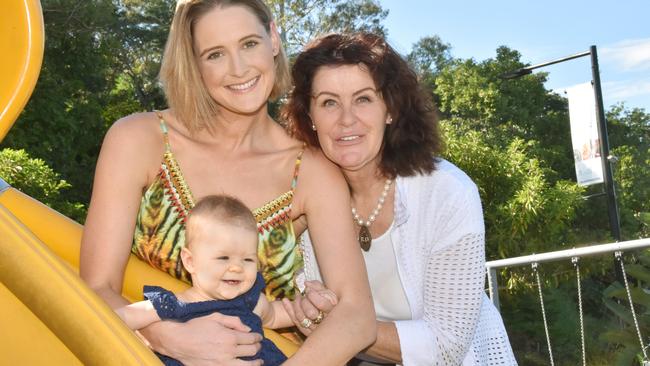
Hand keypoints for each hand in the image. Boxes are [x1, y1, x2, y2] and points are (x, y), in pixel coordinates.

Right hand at [146, 312, 262, 365]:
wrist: (178, 341)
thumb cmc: (196, 326)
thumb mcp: (215, 317)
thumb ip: (234, 321)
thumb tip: (247, 329)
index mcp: (230, 337)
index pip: (251, 339)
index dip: (257, 337)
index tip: (259, 337)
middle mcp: (229, 352)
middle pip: (252, 351)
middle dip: (258, 348)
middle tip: (258, 346)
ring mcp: (223, 364)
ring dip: (256, 363)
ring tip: (259, 362)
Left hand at [282, 281, 336, 335]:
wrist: (327, 316)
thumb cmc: (328, 301)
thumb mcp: (327, 292)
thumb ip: (317, 286)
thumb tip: (306, 284)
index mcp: (334, 311)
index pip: (321, 304)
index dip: (312, 295)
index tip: (308, 290)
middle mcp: (325, 322)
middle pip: (311, 313)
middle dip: (305, 302)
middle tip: (304, 295)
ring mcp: (316, 329)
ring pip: (301, 318)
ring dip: (296, 305)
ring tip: (297, 296)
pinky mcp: (308, 332)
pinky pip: (295, 322)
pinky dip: (289, 310)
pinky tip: (285, 300)